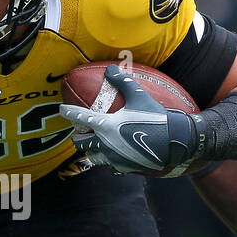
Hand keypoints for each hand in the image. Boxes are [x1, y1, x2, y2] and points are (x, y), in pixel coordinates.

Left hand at [58, 65, 192, 173]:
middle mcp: (106, 145)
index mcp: (106, 126)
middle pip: (81, 144)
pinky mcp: (123, 168)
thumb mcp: (139, 96)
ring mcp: (114, 159)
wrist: (174, 142)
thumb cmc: (156, 117)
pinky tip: (114, 155)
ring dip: (91, 151)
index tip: (62, 109)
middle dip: (78, 138)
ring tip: (95, 145)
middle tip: (80, 133)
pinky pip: (110, 166)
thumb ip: (122, 82)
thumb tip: (110, 67)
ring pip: (93, 157)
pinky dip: (109, 160)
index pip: (80, 117)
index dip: (68, 112)